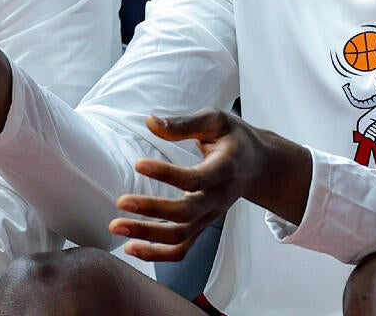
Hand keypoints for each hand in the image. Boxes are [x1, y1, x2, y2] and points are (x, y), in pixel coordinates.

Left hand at [109, 110, 270, 261]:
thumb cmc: (234, 139)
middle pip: (186, 213)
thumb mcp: (215, 121)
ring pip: (180, 236)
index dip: (167, 174)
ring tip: (116, 227)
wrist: (259, 166)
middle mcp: (218, 198)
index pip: (196, 178)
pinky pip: (181, 249)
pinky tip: (132, 248)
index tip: (138, 164)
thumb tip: (150, 122)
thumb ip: (183, 124)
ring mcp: (210, 216)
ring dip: (147, 235)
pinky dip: (157, 254)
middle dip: (152, 210)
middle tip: (121, 202)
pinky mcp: (201, 226)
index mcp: (225, 169)